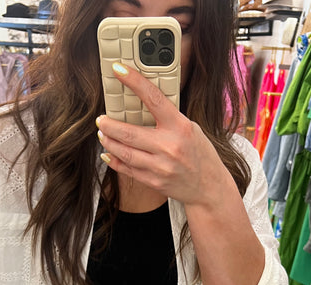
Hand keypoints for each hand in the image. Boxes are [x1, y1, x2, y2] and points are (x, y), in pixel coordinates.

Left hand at [96, 63, 228, 209]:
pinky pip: (127, 170)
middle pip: (129, 132)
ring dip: (108, 141)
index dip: (134, 81)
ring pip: (124, 152)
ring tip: (103, 133)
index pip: (154, 98)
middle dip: (109, 124)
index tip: (118, 70)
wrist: (209, 187)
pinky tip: (108, 152)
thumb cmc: (200, 154)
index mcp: (180, 127)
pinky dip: (114, 160)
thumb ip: (168, 118)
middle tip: (102, 119)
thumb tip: (142, 104)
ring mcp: (160, 167)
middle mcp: (169, 147)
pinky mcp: (154, 182)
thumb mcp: (191, 129)